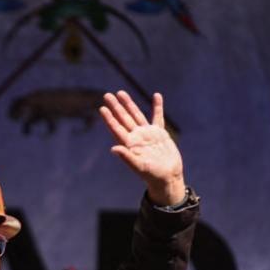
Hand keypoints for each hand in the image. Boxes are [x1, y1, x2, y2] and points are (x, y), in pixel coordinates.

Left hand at [100, 90, 185, 205]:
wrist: (167, 177)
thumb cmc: (152, 175)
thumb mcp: (139, 167)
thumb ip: (127, 157)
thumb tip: (113, 149)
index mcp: (129, 144)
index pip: (116, 128)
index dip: (109, 118)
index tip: (102, 108)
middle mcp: (136, 137)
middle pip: (123, 118)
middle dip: (116, 107)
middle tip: (107, 95)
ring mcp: (147, 134)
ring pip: (136, 115)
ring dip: (129, 104)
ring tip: (121, 92)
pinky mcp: (159, 134)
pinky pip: (157, 117)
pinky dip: (157, 107)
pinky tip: (156, 96)